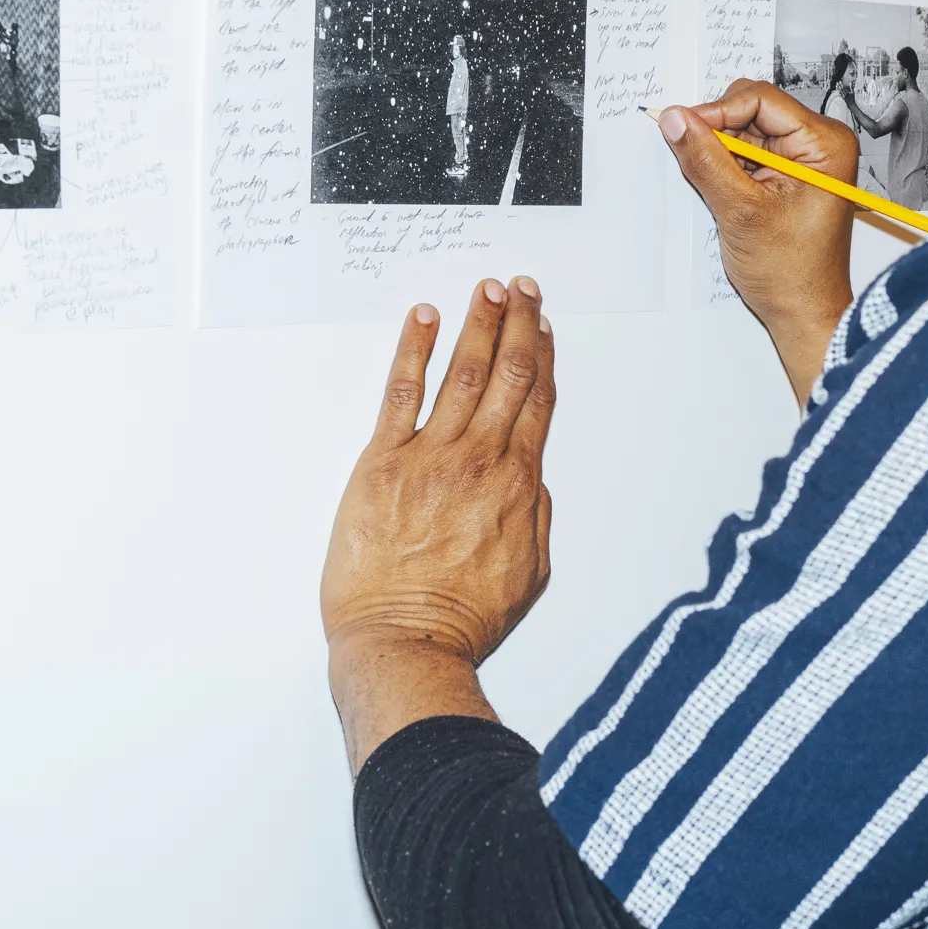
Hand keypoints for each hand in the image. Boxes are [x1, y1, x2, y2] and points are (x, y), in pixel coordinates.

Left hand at [321, 279, 555, 770]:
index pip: (537, 402)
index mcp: (517, 484)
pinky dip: (414, 349)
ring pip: (463, 373)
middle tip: (523, 287)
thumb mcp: (530, 573)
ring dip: (479, 325)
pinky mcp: (382, 463)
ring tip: (488, 290)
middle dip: (519, 325)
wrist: (405, 641)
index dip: (544, 356)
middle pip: (509, 376)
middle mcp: (479, 460)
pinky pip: (400, 392)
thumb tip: (531, 478)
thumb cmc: (463, 617)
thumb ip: (534, 515)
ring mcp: (430, 457)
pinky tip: (423, 318)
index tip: (546, 325)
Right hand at [658, 84, 856, 402]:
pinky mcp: (785, 175)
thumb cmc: (792, 273)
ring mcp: (801, 159)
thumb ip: (706, 161)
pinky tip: (723, 194)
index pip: (761, 99)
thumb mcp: (740, 211)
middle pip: (751, 110)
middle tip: (695, 161)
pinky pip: (745, 153)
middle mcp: (817, 144)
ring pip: (743, 131)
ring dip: (719, 153)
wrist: (803, 314)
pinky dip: (725, 167)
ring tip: (720, 192)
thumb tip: (676, 120)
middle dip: (717, 132)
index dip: (717, 111)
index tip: (682, 127)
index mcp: (824, 143)